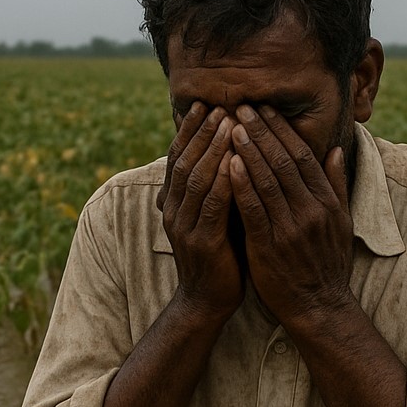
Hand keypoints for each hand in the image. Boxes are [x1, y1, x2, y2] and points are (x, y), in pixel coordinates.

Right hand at [160, 103, 242, 321]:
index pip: (179, 157)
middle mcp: (174, 210)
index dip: (189, 130)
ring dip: (212, 149)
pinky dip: (221, 181)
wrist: (207, 302)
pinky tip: (233, 162)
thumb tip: (228, 153)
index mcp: (175, 203)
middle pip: (185, 161)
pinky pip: (211, 205)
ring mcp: (185, 226)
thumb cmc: (218, 256)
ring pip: (196, 178)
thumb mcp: (213, 217)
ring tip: (228, 124)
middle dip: (201, 132)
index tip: (203, 104)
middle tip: (218, 106)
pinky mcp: (202, 242)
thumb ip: (216, 188)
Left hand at [226, 104, 353, 328]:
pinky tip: (229, 164)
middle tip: (241, 106)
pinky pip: (254, 209)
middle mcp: (311, 210)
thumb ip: (335, 184)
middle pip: (283, 161)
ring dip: (248, 150)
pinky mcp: (270, 246)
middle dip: (261, 131)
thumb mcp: (341, 222)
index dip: (282, 130)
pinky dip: (241, 185)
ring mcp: (291, 228)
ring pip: (267, 180)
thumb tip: (336, 150)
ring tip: (230, 125)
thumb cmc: (326, 264)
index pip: (302, 156)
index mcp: (327, 202)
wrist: (320, 307)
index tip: (264, 109)